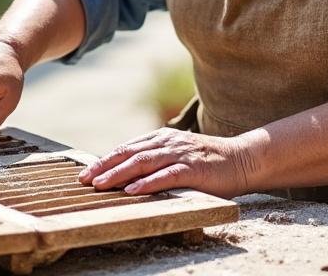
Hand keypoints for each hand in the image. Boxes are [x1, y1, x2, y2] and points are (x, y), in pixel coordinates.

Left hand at [78, 128, 257, 198]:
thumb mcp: (177, 154)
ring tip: (101, 185)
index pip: (127, 148)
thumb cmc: (207, 161)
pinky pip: (166, 175)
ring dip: (119, 174)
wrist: (242, 159)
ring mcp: (180, 154)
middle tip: (85, 180)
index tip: (86, 173)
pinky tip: (133, 190)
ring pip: (143, 162)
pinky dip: (148, 183)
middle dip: (105, 167)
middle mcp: (168, 142)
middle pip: (129, 153)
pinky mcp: (193, 168)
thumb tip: (126, 172)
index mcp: (161, 138)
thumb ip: (155, 158)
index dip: (105, 160)